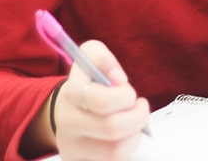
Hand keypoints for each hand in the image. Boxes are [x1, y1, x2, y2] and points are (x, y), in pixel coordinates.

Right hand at [54, 41, 150, 160]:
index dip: (125, 96)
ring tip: (134, 123)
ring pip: (114, 152)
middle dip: (138, 117)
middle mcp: (66, 124)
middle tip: (140, 108)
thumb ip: (103, 57)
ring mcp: (71, 148)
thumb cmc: (87, 81)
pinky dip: (125, 150)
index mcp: (70, 94)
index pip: (101, 100)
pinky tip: (124, 138)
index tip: (130, 92)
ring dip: (134, 136)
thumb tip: (118, 79)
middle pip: (112, 129)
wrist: (67, 109)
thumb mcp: (90, 55)